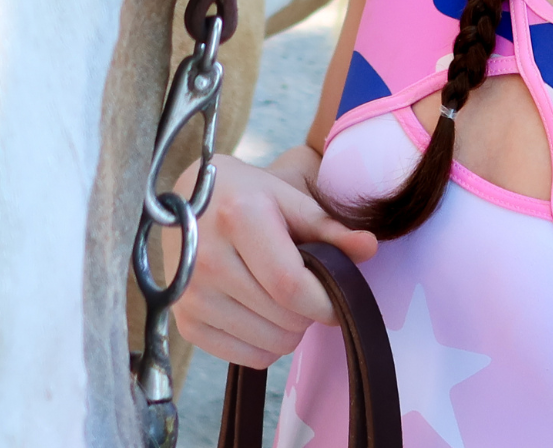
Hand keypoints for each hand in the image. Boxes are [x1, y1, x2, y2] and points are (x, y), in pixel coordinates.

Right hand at [167, 149, 377, 367]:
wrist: (182, 204)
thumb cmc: (242, 195)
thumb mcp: (286, 197)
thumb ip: (328, 226)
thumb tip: (370, 248)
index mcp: (238, 218)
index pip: (291, 285)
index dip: (326, 302)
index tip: (341, 300)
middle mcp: (207, 259)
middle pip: (283, 317)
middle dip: (310, 311)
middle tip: (306, 286)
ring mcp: (191, 295)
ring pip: (270, 343)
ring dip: (290, 329)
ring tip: (281, 296)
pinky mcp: (186, 321)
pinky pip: (247, 357)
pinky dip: (266, 343)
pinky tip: (260, 311)